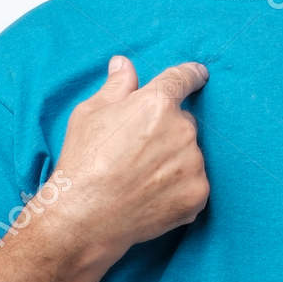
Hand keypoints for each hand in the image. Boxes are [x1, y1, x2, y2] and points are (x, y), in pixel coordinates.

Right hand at [52, 56, 210, 264]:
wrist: (86, 217)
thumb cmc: (83, 162)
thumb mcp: (89, 114)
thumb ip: (115, 86)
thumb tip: (123, 64)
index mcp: (157, 103)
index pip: (182, 79)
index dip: (191, 74)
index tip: (199, 74)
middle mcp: (182, 130)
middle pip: (184, 122)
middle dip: (167, 131)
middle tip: (138, 152)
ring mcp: (193, 164)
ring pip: (190, 154)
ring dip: (174, 160)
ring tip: (141, 178)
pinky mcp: (198, 194)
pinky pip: (193, 183)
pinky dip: (179, 188)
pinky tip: (152, 195)